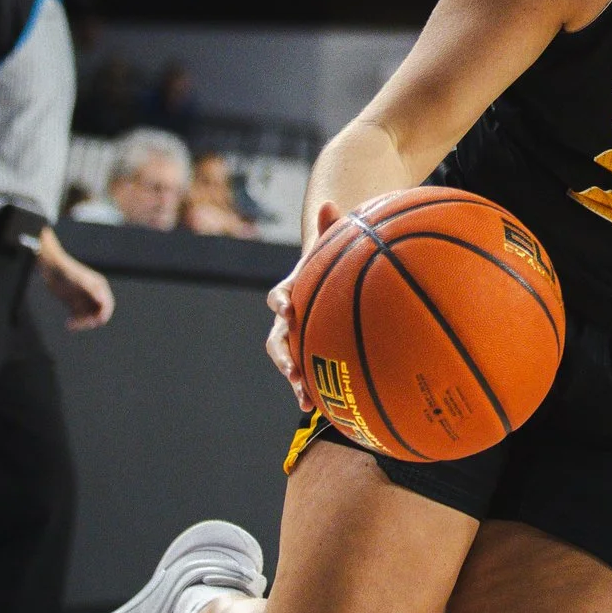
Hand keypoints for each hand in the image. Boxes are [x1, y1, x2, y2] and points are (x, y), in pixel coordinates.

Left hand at [43, 253, 114, 330]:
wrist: (51, 269)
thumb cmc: (68, 273)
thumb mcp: (81, 281)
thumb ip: (92, 291)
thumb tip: (102, 301)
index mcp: (99, 288)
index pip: (107, 305)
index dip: (104, 314)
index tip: (96, 322)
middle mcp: (93, 295)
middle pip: (98, 313)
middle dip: (91, 320)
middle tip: (80, 324)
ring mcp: (84, 300)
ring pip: (88, 317)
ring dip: (82, 323)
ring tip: (71, 324)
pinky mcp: (74, 304)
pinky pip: (78, 317)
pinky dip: (76, 322)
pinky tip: (69, 324)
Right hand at [265, 201, 344, 413]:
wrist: (328, 274)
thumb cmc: (332, 258)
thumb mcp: (333, 241)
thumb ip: (332, 225)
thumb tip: (331, 203)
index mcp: (293, 290)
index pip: (279, 295)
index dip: (281, 301)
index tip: (286, 307)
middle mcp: (290, 318)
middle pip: (277, 339)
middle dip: (283, 356)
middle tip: (291, 368)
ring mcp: (299, 337)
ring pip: (290, 361)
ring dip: (294, 379)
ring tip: (305, 397)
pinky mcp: (311, 351)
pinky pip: (309, 373)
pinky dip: (315, 389)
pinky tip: (328, 409)